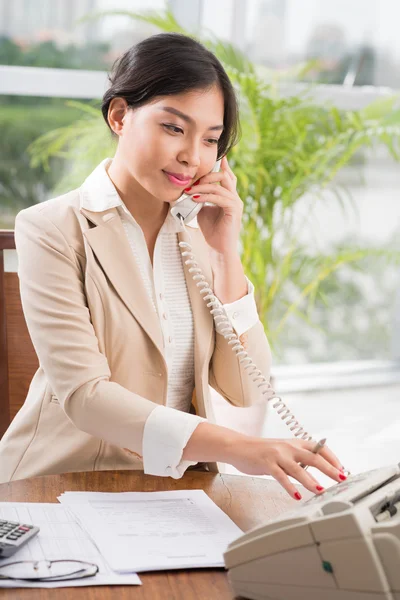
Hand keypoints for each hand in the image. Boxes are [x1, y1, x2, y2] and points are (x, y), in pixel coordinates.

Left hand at [189, 155, 241, 255]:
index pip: (228, 177)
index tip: (218, 156)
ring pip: (219, 186)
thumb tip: (191, 190)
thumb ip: (201, 199)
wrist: (219, 249)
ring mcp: (236, 203)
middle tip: (192, 181)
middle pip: (224, 176)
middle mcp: (235, 198)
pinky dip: (206, 196)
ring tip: (189, 191)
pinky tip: (195, 198)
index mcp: (229, 197)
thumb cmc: (212, 231)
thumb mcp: (203, 211)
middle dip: (207, 176)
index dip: (223, 166)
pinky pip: (219, 197)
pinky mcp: (234, 210)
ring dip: (202, 187)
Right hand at [228, 436, 345, 499]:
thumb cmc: (263, 451)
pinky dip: (290, 487)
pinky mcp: (267, 464)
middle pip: (314, 457)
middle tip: (341, 479)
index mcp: (296, 443)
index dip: (333, 458)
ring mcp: (278, 455)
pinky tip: (297, 495)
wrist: (240, 447)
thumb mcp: (284, 452)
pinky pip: (281, 477)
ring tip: (321, 490)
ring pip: (298, 468)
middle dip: (329, 469)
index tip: (342, 469)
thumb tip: (317, 472)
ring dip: (311, 480)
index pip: (320, 448)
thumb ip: (298, 461)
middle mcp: (289, 447)